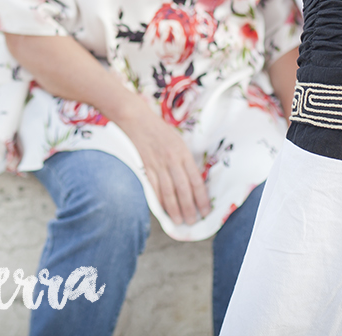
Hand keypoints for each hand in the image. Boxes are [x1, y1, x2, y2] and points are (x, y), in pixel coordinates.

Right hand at [115, 102, 210, 224]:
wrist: (136, 119)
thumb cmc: (159, 130)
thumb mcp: (178, 141)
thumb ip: (185, 160)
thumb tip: (193, 182)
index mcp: (183, 153)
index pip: (195, 180)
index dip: (201, 198)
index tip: (205, 211)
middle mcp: (172, 160)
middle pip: (183, 189)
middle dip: (189, 208)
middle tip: (192, 221)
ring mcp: (157, 164)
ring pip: (168, 192)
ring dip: (174, 209)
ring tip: (179, 221)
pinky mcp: (145, 167)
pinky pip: (153, 188)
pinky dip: (159, 201)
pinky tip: (163, 210)